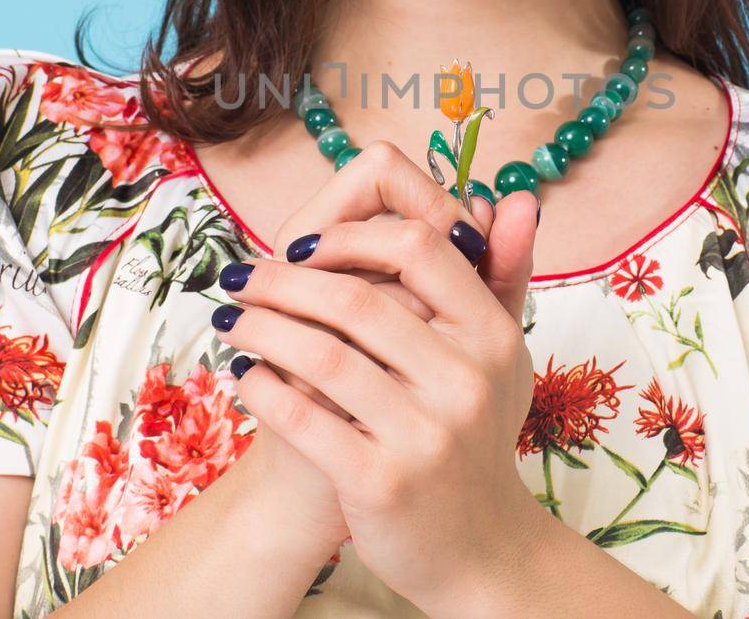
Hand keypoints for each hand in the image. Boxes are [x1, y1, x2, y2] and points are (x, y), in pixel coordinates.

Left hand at [218, 144, 543, 608]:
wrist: (476, 550)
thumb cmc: (473, 435)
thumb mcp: (498, 356)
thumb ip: (500, 273)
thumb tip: (516, 198)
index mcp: (492, 335)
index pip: (420, 245)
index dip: (351, 234)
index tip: (304, 246)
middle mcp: (467, 380)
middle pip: (357, 297)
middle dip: (283, 279)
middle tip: (242, 276)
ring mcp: (425, 434)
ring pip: (320, 353)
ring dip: (261, 328)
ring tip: (233, 320)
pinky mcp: (380, 482)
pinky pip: (300, 417)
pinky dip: (261, 390)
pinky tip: (245, 378)